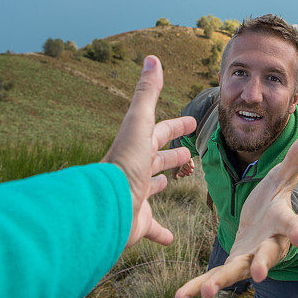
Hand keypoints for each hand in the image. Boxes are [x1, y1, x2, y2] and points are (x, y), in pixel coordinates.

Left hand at [103, 55, 196, 247]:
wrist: (105, 208)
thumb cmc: (124, 164)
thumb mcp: (139, 123)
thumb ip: (147, 93)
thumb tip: (151, 58)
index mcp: (137, 147)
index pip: (160, 131)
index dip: (176, 126)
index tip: (192, 121)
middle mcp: (136, 170)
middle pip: (156, 158)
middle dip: (171, 154)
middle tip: (189, 154)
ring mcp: (136, 196)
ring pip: (152, 188)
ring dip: (161, 184)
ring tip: (173, 182)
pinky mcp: (138, 222)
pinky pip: (152, 227)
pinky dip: (161, 232)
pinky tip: (171, 239)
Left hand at [174, 131, 297, 297]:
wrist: (266, 221)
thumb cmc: (275, 197)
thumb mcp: (283, 176)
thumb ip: (296, 158)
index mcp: (282, 220)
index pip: (291, 223)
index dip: (296, 228)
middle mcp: (269, 244)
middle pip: (267, 254)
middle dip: (262, 263)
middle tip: (258, 273)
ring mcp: (250, 257)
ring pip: (237, 271)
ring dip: (222, 281)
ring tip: (207, 292)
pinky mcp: (233, 263)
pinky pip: (214, 276)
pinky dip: (197, 287)